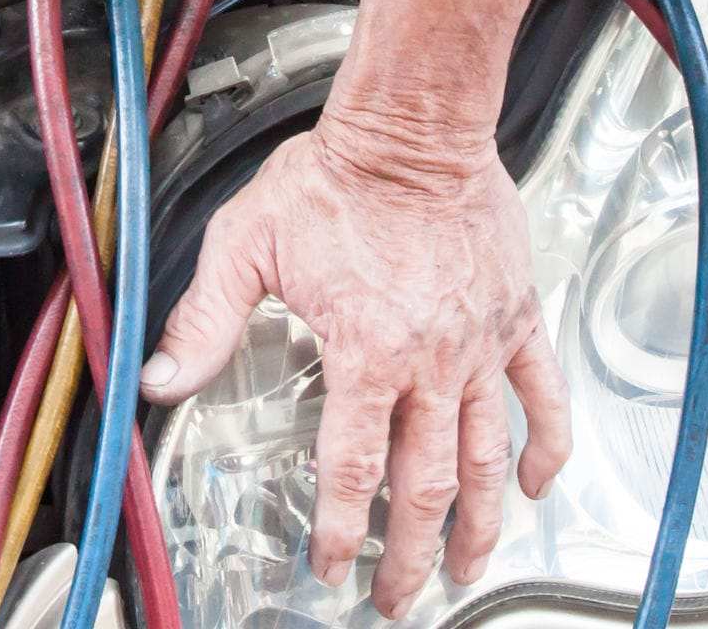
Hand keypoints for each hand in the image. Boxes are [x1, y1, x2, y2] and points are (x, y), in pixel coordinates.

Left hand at [140, 119, 569, 618]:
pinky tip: (537, 482)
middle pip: (425, 485)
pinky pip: (541, 394)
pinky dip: (545, 444)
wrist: (412, 126)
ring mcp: (479, 343)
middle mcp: (429, 358)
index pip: (351, 469)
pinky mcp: (514, 318)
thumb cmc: (335, 176)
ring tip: (469, 568)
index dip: (340, 528)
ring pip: (486, 456)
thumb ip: (205, 320)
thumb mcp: (246, 245)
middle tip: (400, 595)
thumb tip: (162, 378)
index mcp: (365, 350)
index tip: (331, 563)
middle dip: (411, 554)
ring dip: (479, 523)